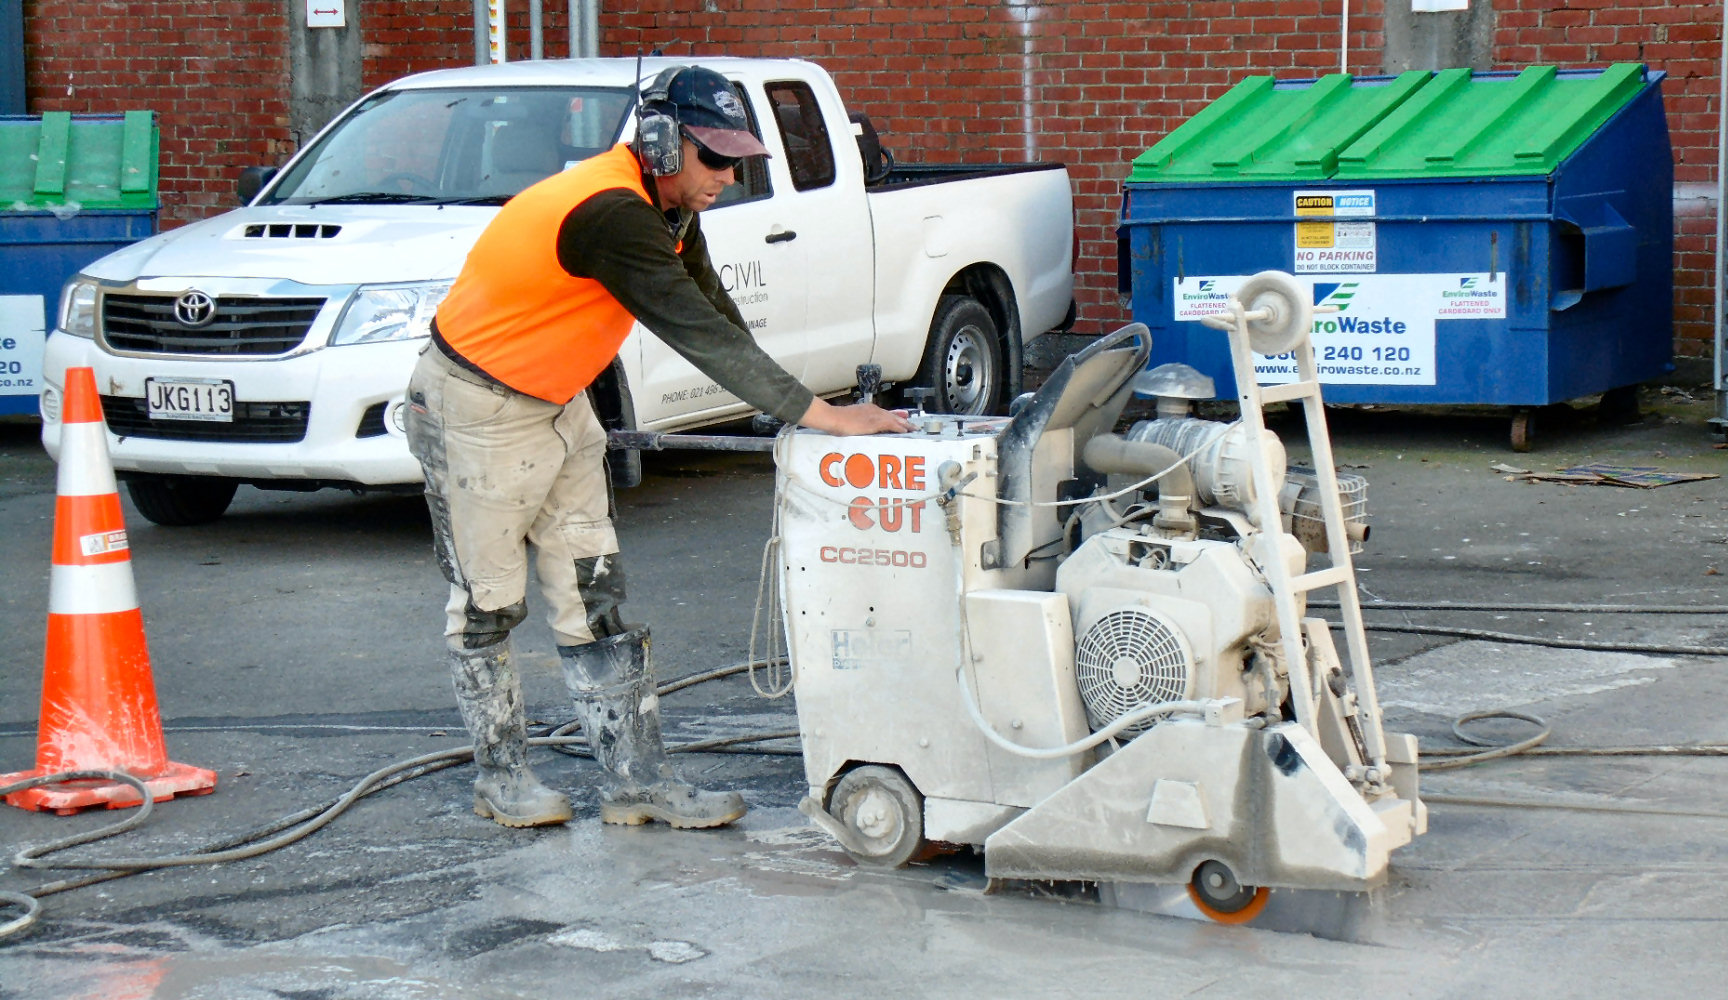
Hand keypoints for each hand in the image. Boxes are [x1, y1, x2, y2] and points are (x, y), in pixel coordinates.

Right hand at [798, 398, 914, 435]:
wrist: (832, 417)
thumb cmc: (836, 420)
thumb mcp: (849, 420)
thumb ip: (857, 423)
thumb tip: (860, 428)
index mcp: (867, 409)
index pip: (884, 413)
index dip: (895, 417)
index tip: (902, 419)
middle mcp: (873, 410)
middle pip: (892, 415)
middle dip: (903, 421)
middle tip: (913, 426)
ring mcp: (874, 415)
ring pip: (894, 419)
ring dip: (904, 424)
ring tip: (913, 429)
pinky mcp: (874, 421)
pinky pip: (891, 424)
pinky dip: (899, 427)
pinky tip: (905, 431)